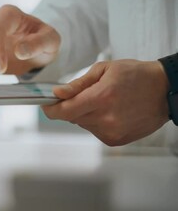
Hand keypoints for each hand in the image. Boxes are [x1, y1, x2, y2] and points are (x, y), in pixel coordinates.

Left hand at [42, 60, 169, 145]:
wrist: (165, 91)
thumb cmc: (136, 76)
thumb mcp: (104, 70)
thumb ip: (78, 84)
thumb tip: (58, 93)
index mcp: (101, 98)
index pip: (64, 111)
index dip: (50, 109)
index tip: (46, 105)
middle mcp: (105, 118)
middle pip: (72, 117)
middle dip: (72, 106)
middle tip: (86, 94)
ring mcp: (112, 132)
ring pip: (83, 124)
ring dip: (86, 114)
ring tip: (105, 101)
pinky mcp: (116, 140)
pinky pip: (95, 131)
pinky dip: (97, 121)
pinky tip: (111, 111)